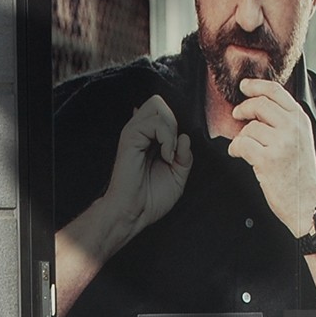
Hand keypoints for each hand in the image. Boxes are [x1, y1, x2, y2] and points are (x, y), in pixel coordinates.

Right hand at [102, 95, 193, 235]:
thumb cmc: (150, 199)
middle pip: (159, 103)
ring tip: (169, 155)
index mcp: (148, 139)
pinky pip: (155, 121)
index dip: (175, 127)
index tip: (176, 153)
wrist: (133, 213)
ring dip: (171, 130)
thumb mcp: (178, 176)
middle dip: (173, 122)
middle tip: (172, 149)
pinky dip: (167, 138)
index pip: (163, 112)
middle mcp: (139, 132)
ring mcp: (133, 132)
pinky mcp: (130, 137)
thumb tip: (185, 137)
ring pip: (158, 106)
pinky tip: (166, 156)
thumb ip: (185, 156)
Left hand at [227, 78, 315, 239]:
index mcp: (300, 120)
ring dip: (240, 137)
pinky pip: (242, 144)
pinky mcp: (268, 160)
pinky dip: (235, 149)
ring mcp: (281, 143)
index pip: (276, 92)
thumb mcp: (299, 140)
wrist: (307, 203)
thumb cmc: (299, 174)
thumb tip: (256, 107)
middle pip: (259, 104)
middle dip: (243, 109)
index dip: (256, 86)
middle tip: (237, 115)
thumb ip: (284, 122)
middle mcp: (292, 128)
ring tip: (244, 147)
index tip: (244, 86)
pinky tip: (238, 154)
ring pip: (249, 128)